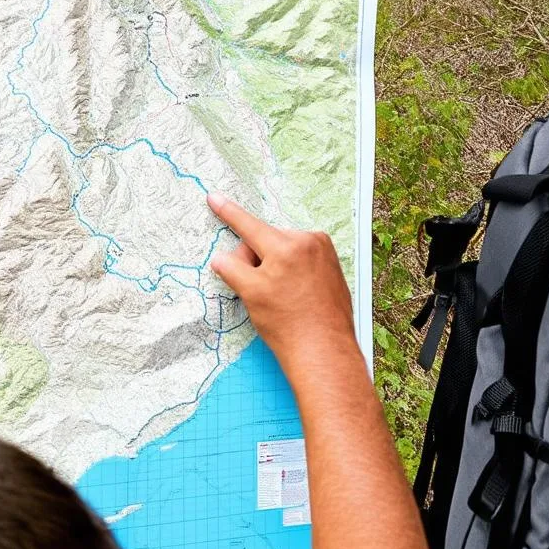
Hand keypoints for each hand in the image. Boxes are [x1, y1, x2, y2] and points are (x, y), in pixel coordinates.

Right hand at [207, 193, 359, 379]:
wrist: (325, 351)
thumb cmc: (286, 325)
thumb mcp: (250, 294)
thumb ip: (232, 268)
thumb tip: (221, 258)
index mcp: (286, 246)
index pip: (248, 225)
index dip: (228, 212)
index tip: (214, 197)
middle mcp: (309, 242)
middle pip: (267, 240)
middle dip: (257, 259)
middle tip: (257, 289)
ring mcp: (325, 252)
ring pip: (284, 249)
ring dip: (275, 265)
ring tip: (280, 296)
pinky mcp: (334, 264)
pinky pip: (302, 258)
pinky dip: (292, 270)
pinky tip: (294, 294)